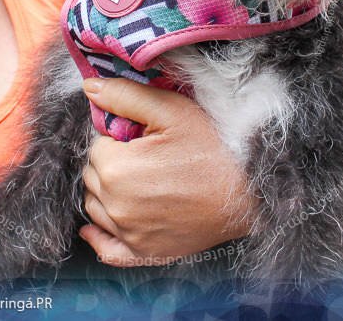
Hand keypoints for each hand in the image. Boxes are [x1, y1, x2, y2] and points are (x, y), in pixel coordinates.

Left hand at [79, 77, 256, 266]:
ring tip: (142, 181)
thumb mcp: (171, 110)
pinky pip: (107, 250)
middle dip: (112, 162)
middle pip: (94, 175)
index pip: (98, 145)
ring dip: (107, 192)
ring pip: (96, 206)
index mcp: (116, 168)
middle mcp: (115, 206)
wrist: (252, 190)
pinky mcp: (144, 253)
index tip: (145, 137)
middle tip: (147, 156)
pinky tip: (97, 229)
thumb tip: (90, 88)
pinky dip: (99, 238)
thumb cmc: (213, 147)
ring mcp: (129, 234)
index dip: (119, 138)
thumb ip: (125, 95)